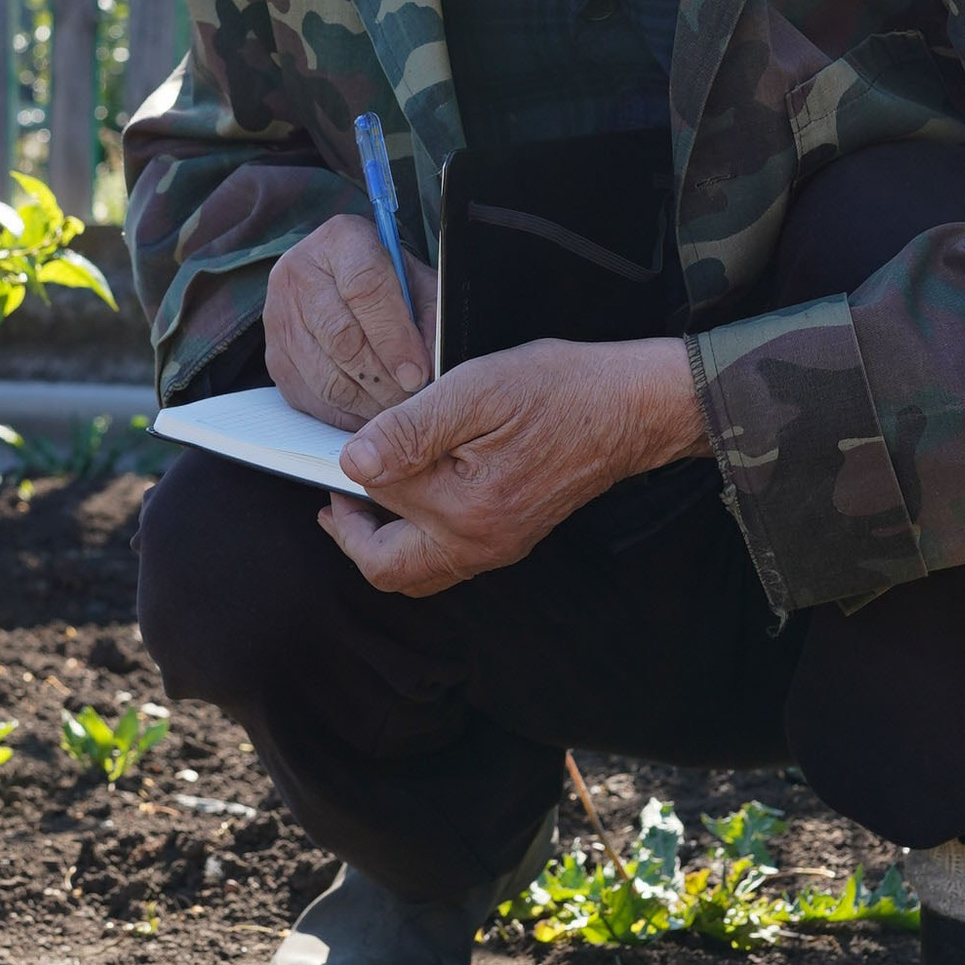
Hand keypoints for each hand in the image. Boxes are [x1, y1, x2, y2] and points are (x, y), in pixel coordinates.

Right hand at [266, 216, 435, 423]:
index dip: (394, 337)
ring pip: (324, 375)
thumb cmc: (390, 282)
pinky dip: (345, 414)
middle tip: (412, 399)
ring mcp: (278, 315)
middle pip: (341, 338)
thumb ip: (430, 318)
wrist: (341, 282)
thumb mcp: (420, 284)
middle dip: (383, 378)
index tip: (418, 372)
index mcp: (340, 240)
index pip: (364, 289)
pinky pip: (309, 398)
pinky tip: (371, 413)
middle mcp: (298, 271)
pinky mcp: (273, 355)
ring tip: (396, 409)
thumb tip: (430, 366)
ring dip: (366, 402)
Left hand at [322, 335, 709, 595]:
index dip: (352, 469)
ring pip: (417, 574)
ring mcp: (498, 549)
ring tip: (364, 501)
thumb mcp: (477, 390)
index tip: (342, 443)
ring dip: (382, 543)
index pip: (379, 500)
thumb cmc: (561, 390)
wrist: (629, 408)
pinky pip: (446, 562)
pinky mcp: (510, 541)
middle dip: (352, 536)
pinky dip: (417, 540)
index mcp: (466, 510)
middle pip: (390, 570)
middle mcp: (481, 544)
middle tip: (334, 498)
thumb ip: (409, 429)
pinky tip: (412, 501)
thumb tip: (353, 462)